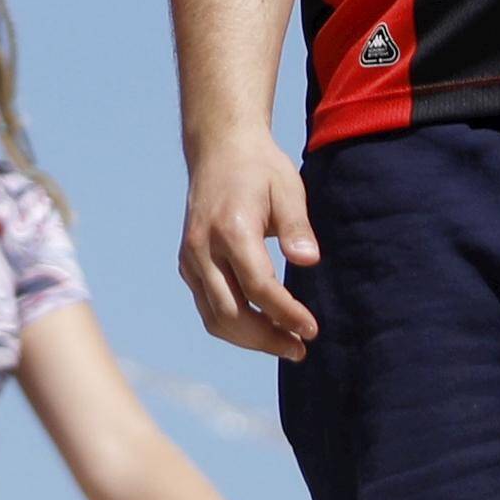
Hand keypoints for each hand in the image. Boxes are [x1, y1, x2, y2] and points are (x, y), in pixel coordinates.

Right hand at [177, 126, 317, 357]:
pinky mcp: (187, 264)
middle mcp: (203, 248)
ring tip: (284, 344)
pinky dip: (233, 325)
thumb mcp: (288, 188)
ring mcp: (190, 258)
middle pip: (231, 313)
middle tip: (300, 349)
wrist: (219, 150)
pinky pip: (207, 307)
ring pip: (214, 318)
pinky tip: (261, 327)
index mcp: (231, 229)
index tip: (312, 330)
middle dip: (267, 339)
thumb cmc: (260, 169)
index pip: (259, 287)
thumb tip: (308, 260)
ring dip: (249, 339)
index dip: (286, 314)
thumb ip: (297, 226)